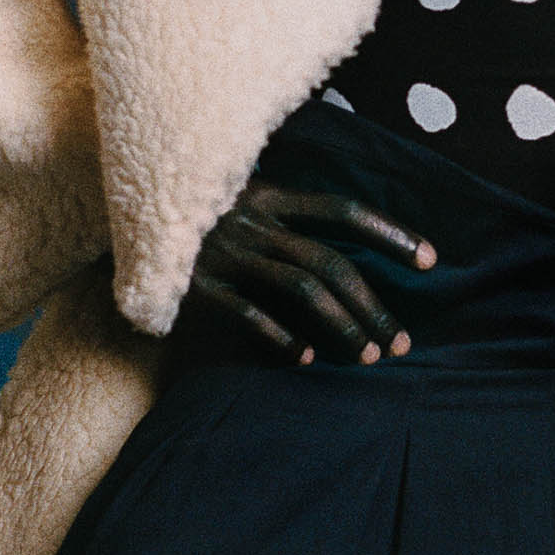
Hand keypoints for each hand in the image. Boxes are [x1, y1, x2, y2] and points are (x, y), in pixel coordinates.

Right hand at [184, 176, 434, 363]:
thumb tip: (348, 240)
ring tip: (368, 357)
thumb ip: (288, 213)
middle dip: (372, 304)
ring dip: (341, 325)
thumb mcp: (243, 197)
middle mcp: (253, 220)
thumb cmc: (198, 214)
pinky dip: (279, 335)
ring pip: (300, 287)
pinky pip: (248, 311)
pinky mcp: (197, 284)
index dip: (390, 232)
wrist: (123, 214)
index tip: (431, 259)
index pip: (343, 210)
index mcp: (271, 195)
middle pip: (329, 261)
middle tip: (401, 343)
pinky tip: (305, 359)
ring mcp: (226, 252)